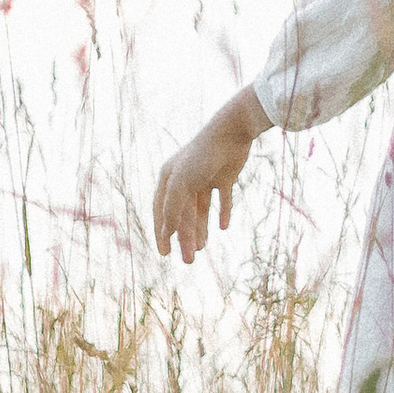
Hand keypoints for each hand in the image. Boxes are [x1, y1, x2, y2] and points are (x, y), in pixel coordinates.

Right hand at [152, 92, 266, 263]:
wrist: (231, 132)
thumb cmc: (201, 157)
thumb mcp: (181, 185)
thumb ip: (173, 209)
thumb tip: (167, 233)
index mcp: (169, 178)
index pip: (161, 211)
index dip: (162, 233)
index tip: (165, 254)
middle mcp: (185, 178)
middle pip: (183, 214)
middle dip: (184, 237)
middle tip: (189, 260)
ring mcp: (205, 177)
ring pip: (201, 209)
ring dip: (200, 229)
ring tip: (202, 249)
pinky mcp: (226, 176)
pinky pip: (222, 199)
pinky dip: (223, 212)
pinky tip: (223, 227)